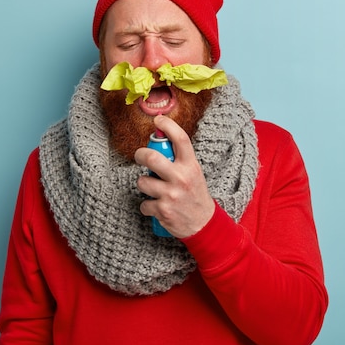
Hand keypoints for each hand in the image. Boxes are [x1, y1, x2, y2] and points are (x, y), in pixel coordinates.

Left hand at [135, 115, 214, 237]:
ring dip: (143, 185)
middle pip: (151, 158)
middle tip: (140, 157)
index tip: (158, 120)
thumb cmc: (195, 195)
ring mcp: (171, 195)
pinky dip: (147, 206)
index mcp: (191, 166)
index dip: (167, 126)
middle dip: (140, 155)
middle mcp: (181, 178)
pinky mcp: (162, 211)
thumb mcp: (194, 173)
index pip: (180, 139)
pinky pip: (143, 204)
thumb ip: (179, 159)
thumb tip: (159, 141)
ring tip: (153, 189)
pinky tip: (156, 207)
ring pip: (142, 182)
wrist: (204, 224)